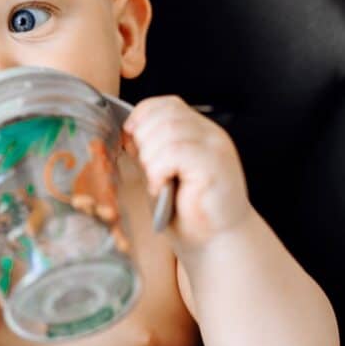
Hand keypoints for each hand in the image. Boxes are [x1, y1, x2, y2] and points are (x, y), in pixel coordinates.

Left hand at [124, 96, 251, 252]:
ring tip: (156, 181)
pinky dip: (159, 170)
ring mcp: (215, 148)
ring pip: (168, 131)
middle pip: (164, 115)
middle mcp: (209, 135)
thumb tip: (128, 132)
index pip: (167, 104)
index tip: (129, 138)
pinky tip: (162, 187)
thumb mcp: (161, 172)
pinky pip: (175, 152)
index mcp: (198, 132)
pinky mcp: (214, 165)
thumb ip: (150, 149)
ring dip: (150, 158)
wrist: (215, 241)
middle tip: (147, 169)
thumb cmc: (188, 212)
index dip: (142, 115)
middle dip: (144, 140)